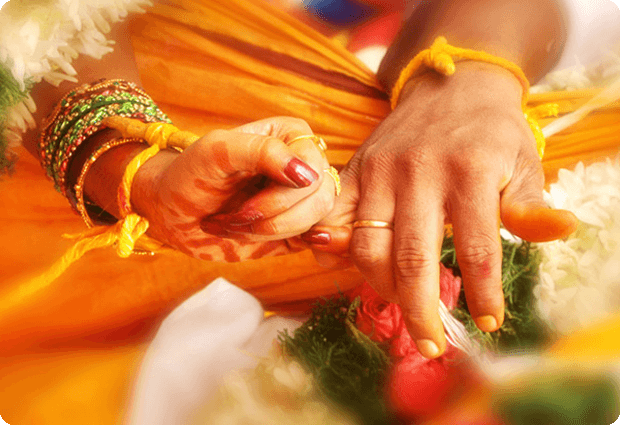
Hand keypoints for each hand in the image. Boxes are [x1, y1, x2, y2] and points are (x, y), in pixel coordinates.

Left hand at [131, 117, 335, 260]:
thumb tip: (307, 175)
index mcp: (290, 136)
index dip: (284, 192)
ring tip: (236, 225)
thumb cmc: (190, 175)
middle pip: (319, 196)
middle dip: (271, 214)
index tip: (246, 203)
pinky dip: (285, 242)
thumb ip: (261, 151)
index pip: (313, 164)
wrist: (173, 213)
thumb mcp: (216, 151)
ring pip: (316, 220)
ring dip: (271, 230)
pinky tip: (257, 237)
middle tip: (235, 217)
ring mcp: (302, 197)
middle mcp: (302, 164)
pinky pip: (314, 239)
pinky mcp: (298, 226)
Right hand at [305, 62, 577, 357]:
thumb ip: (531, 204)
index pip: (477, 247)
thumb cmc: (491, 131)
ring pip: (368, 247)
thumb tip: (565, 231)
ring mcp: (381, 171)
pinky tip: (344, 268)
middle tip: (430, 345)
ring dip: (382, 288)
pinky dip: (334, 248)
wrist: (451, 85)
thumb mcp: (523, 161)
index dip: (482, 294)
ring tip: (403, 304)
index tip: (488, 322)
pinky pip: (334, 217)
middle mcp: (419, 172)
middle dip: (420, 311)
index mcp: (470, 171)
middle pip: (412, 259)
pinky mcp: (356, 170)